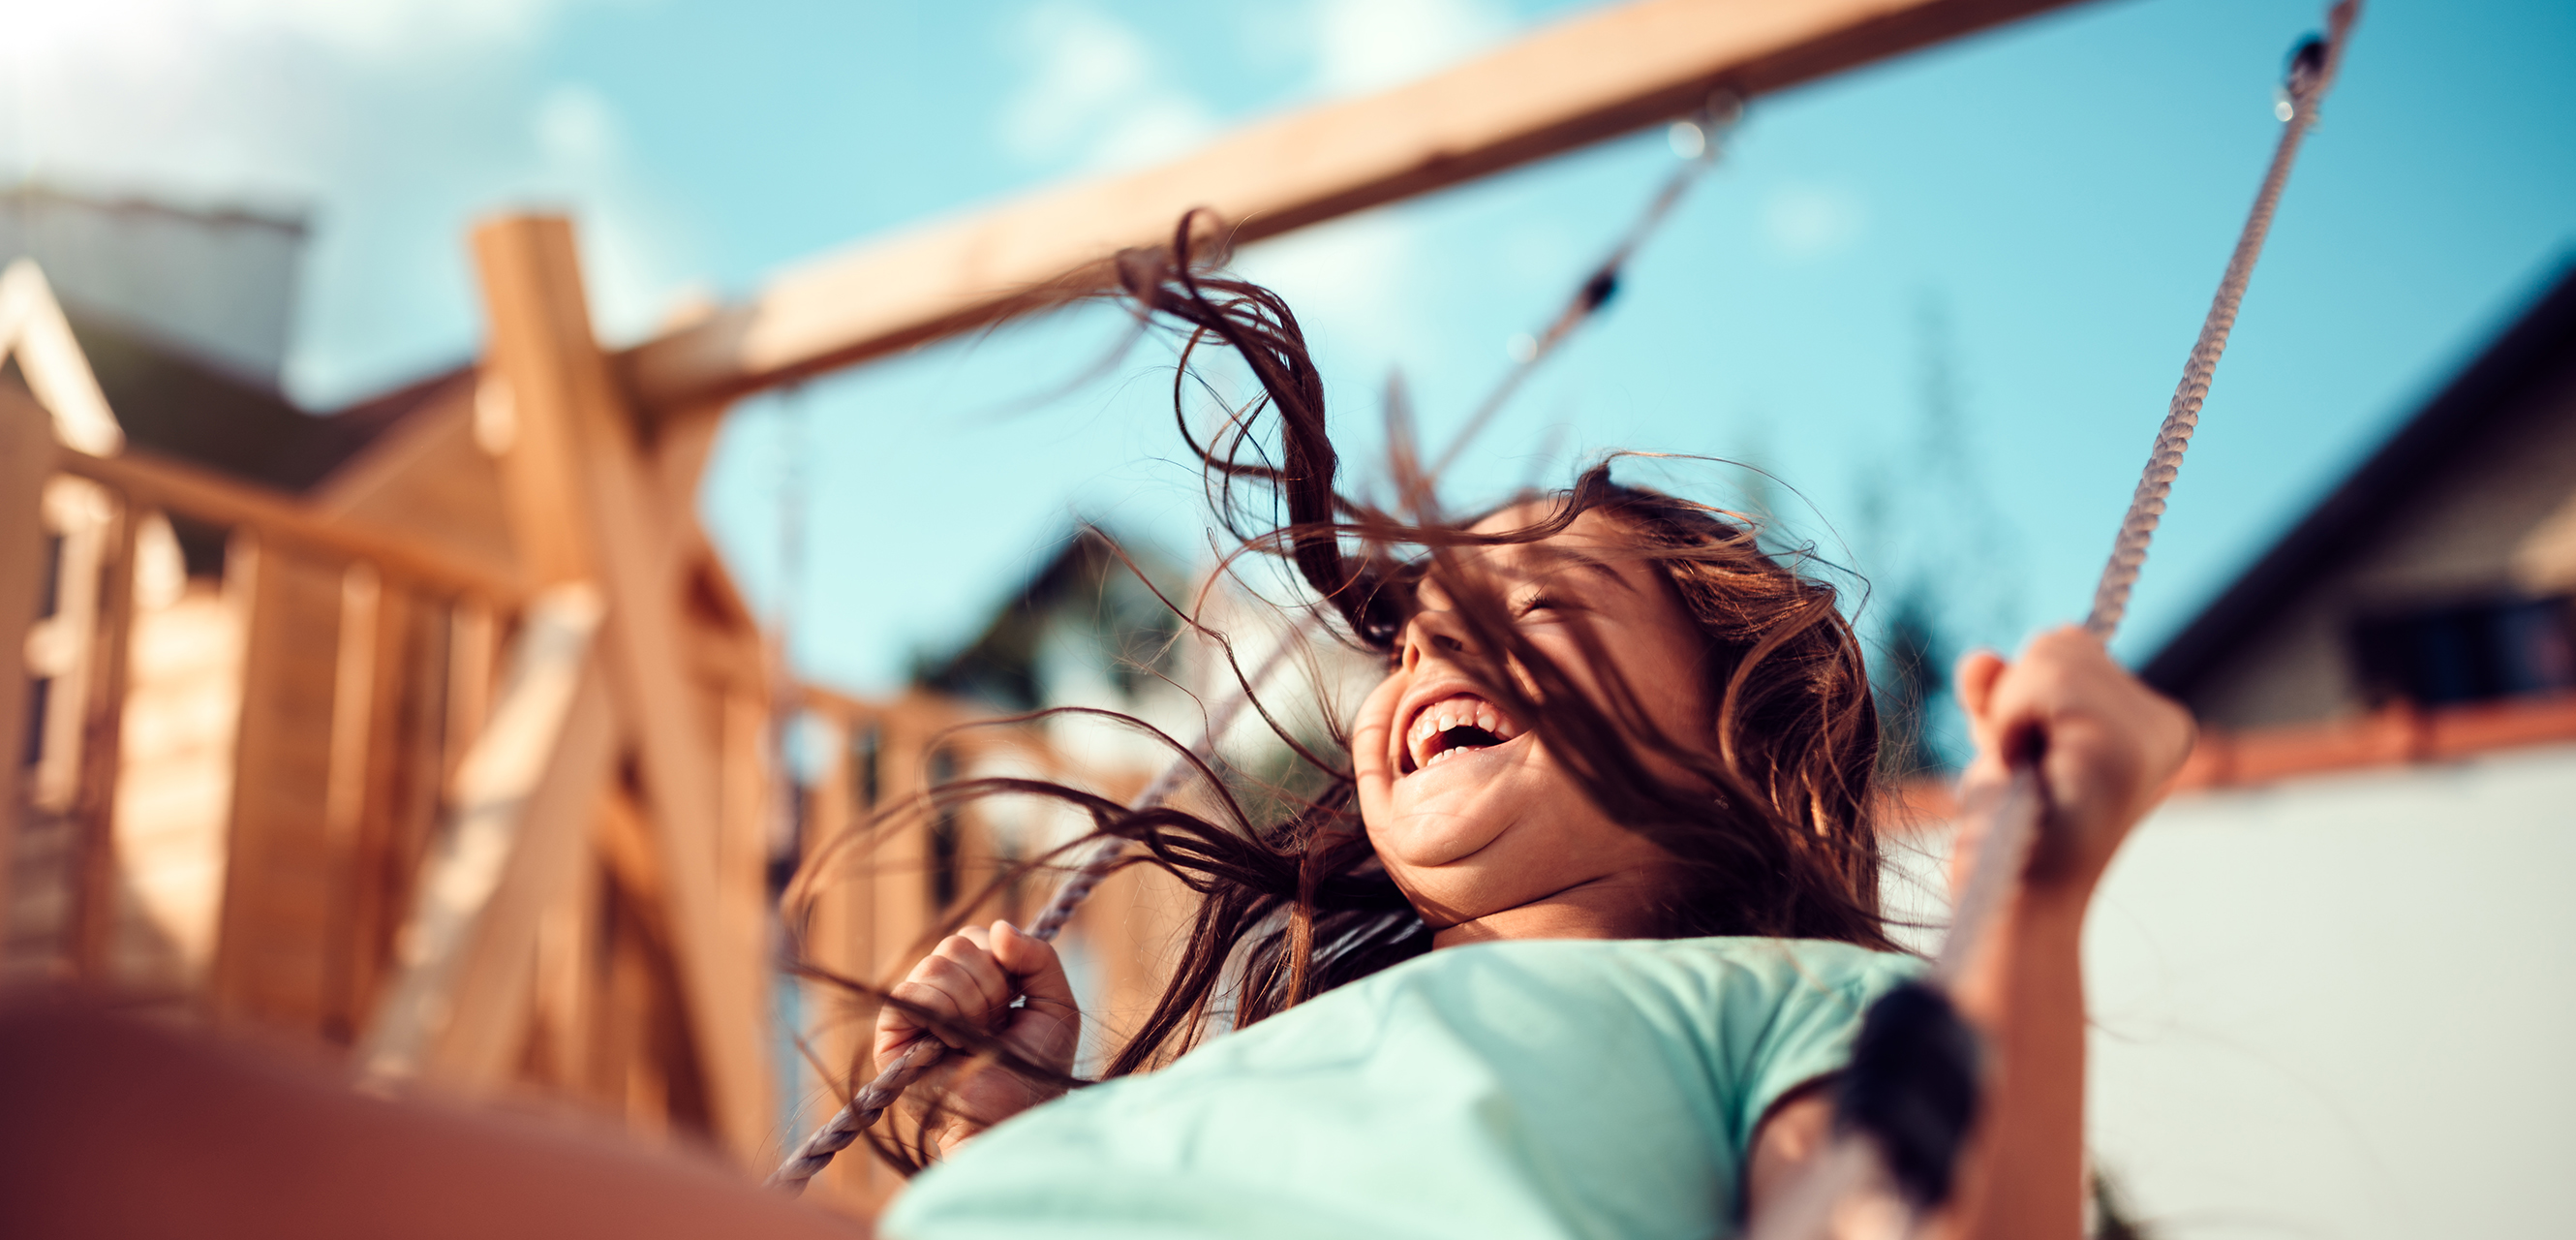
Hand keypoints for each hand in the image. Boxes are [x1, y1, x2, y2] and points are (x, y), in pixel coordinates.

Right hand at [872, 920, 1079, 1154]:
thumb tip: (998, 928)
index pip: (977, 936)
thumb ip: (1038, 957)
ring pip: (936, 964)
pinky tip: (950, 1043)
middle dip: (989, 986)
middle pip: (957, 944)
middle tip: (995, 1026)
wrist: (1012, 1119)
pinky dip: (939, 1012)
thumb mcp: (1057, 1005)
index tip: (1015, 1003)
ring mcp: (915, 1012)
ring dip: (969, 1004)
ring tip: (974, 1041)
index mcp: (976, 983)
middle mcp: (942, 993)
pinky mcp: (892, 1035)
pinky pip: (909, 992)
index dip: (1002, 962)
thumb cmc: (1036, 1072)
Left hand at [1952, 626, 2195, 899]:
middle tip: (2025, 774)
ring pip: (2051, 652)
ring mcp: (2150, 736)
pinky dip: (2010, 722)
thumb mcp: (2005, 740)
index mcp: (2152, 726)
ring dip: (2010, 716)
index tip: (2032, 763)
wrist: (2012, 905)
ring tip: (2026, 778)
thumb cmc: (2011, 833)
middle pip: (2061, 642)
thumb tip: (1981, 660)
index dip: (2024, 700)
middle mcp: (2165, 728)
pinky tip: (2025, 775)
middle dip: (2016, 702)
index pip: (2070, 647)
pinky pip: (2045, 679)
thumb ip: (2001, 689)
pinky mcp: (2122, 747)